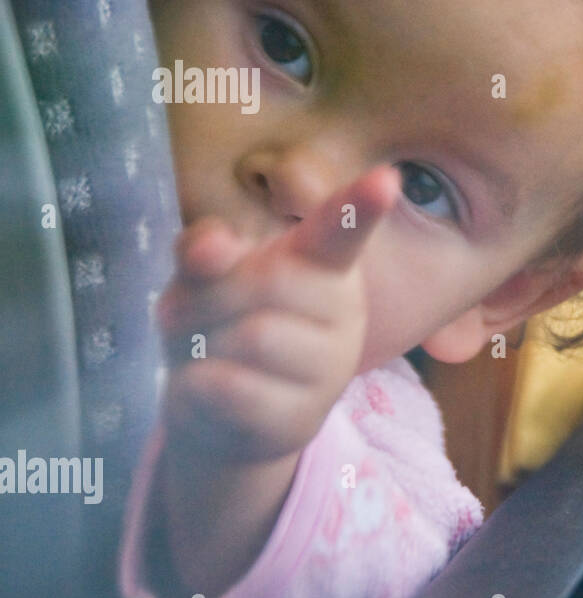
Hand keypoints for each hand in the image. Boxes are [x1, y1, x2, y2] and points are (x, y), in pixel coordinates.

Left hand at [156, 166, 399, 463]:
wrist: (226, 418)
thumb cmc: (223, 325)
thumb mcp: (207, 277)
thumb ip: (208, 250)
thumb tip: (210, 245)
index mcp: (324, 266)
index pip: (342, 232)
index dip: (360, 207)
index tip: (386, 179)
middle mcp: (342, 313)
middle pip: (269, 281)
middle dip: (206, 295)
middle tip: (181, 313)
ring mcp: (329, 369)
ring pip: (253, 336)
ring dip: (200, 341)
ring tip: (199, 351)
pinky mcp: (302, 418)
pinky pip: (234, 387)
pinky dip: (197, 384)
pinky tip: (204, 386)